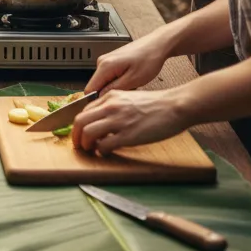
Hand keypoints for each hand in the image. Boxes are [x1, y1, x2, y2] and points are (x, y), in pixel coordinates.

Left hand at [72, 88, 186, 154]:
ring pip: (88, 132)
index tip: (80, 133)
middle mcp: (110, 107)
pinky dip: (101, 151)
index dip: (79, 125)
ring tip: (90, 150)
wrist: (174, 106)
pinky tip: (105, 153)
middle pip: (80, 121)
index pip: (84, 110)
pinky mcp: (128, 135)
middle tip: (79, 145)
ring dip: (86, 144)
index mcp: (110, 97)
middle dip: (76, 136)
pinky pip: (105, 145)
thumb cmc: (156, 104)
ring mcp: (118, 120)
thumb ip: (114, 106)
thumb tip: (103, 119)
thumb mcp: (129, 98)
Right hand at [84, 35, 169, 94]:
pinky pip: (110, 76)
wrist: (156, 46)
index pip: (89, 89)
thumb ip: (114, 89)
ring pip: (104, 82)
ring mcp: (107, 60)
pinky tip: (131, 80)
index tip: (106, 108)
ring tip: (132, 86)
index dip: (95, 101)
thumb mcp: (133, 80)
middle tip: (126, 95)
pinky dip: (119, 82)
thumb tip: (100, 97)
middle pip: (96, 86)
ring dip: (115, 88)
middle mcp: (102, 61)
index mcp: (105, 66)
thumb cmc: (148, 60)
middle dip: (109, 94)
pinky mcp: (112, 61)